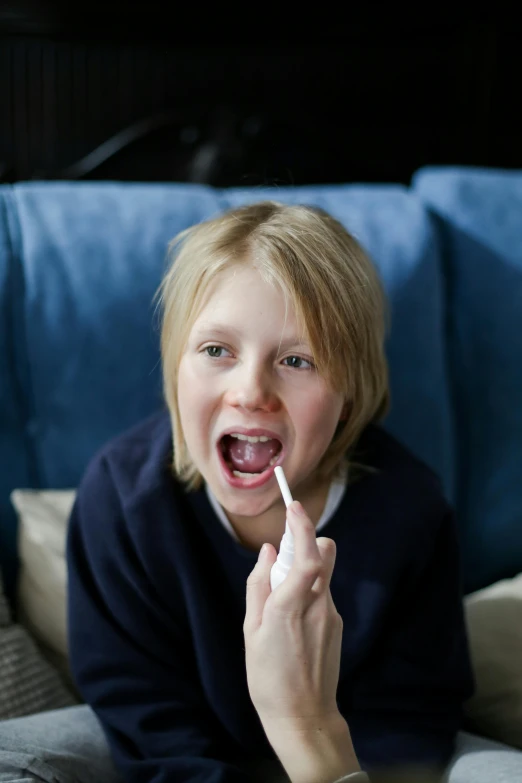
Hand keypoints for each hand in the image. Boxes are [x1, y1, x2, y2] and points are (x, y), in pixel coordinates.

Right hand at [244, 500, 341, 726]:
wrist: (304, 717)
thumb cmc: (268, 676)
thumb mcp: (251, 631)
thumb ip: (258, 586)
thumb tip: (267, 553)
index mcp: (290, 606)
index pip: (306, 554)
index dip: (302, 526)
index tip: (294, 507)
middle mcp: (317, 605)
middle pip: (324, 553)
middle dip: (306, 543)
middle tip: (282, 558)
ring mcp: (332, 614)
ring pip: (322, 573)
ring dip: (303, 572)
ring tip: (280, 603)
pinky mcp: (337, 624)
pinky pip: (323, 594)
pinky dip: (308, 592)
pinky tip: (292, 623)